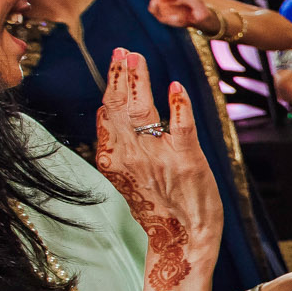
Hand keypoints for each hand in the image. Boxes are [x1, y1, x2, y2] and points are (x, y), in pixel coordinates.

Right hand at [93, 48, 221, 290]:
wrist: (184, 239)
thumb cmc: (160, 207)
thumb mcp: (128, 176)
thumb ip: (116, 145)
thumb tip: (103, 111)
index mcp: (115, 159)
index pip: (109, 112)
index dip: (113, 83)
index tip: (117, 60)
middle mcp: (132, 156)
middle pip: (122, 107)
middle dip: (123, 75)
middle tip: (124, 50)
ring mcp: (159, 158)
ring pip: (145, 112)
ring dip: (142, 82)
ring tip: (139, 58)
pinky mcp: (187, 161)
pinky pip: (181, 128)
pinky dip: (179, 106)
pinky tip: (175, 87)